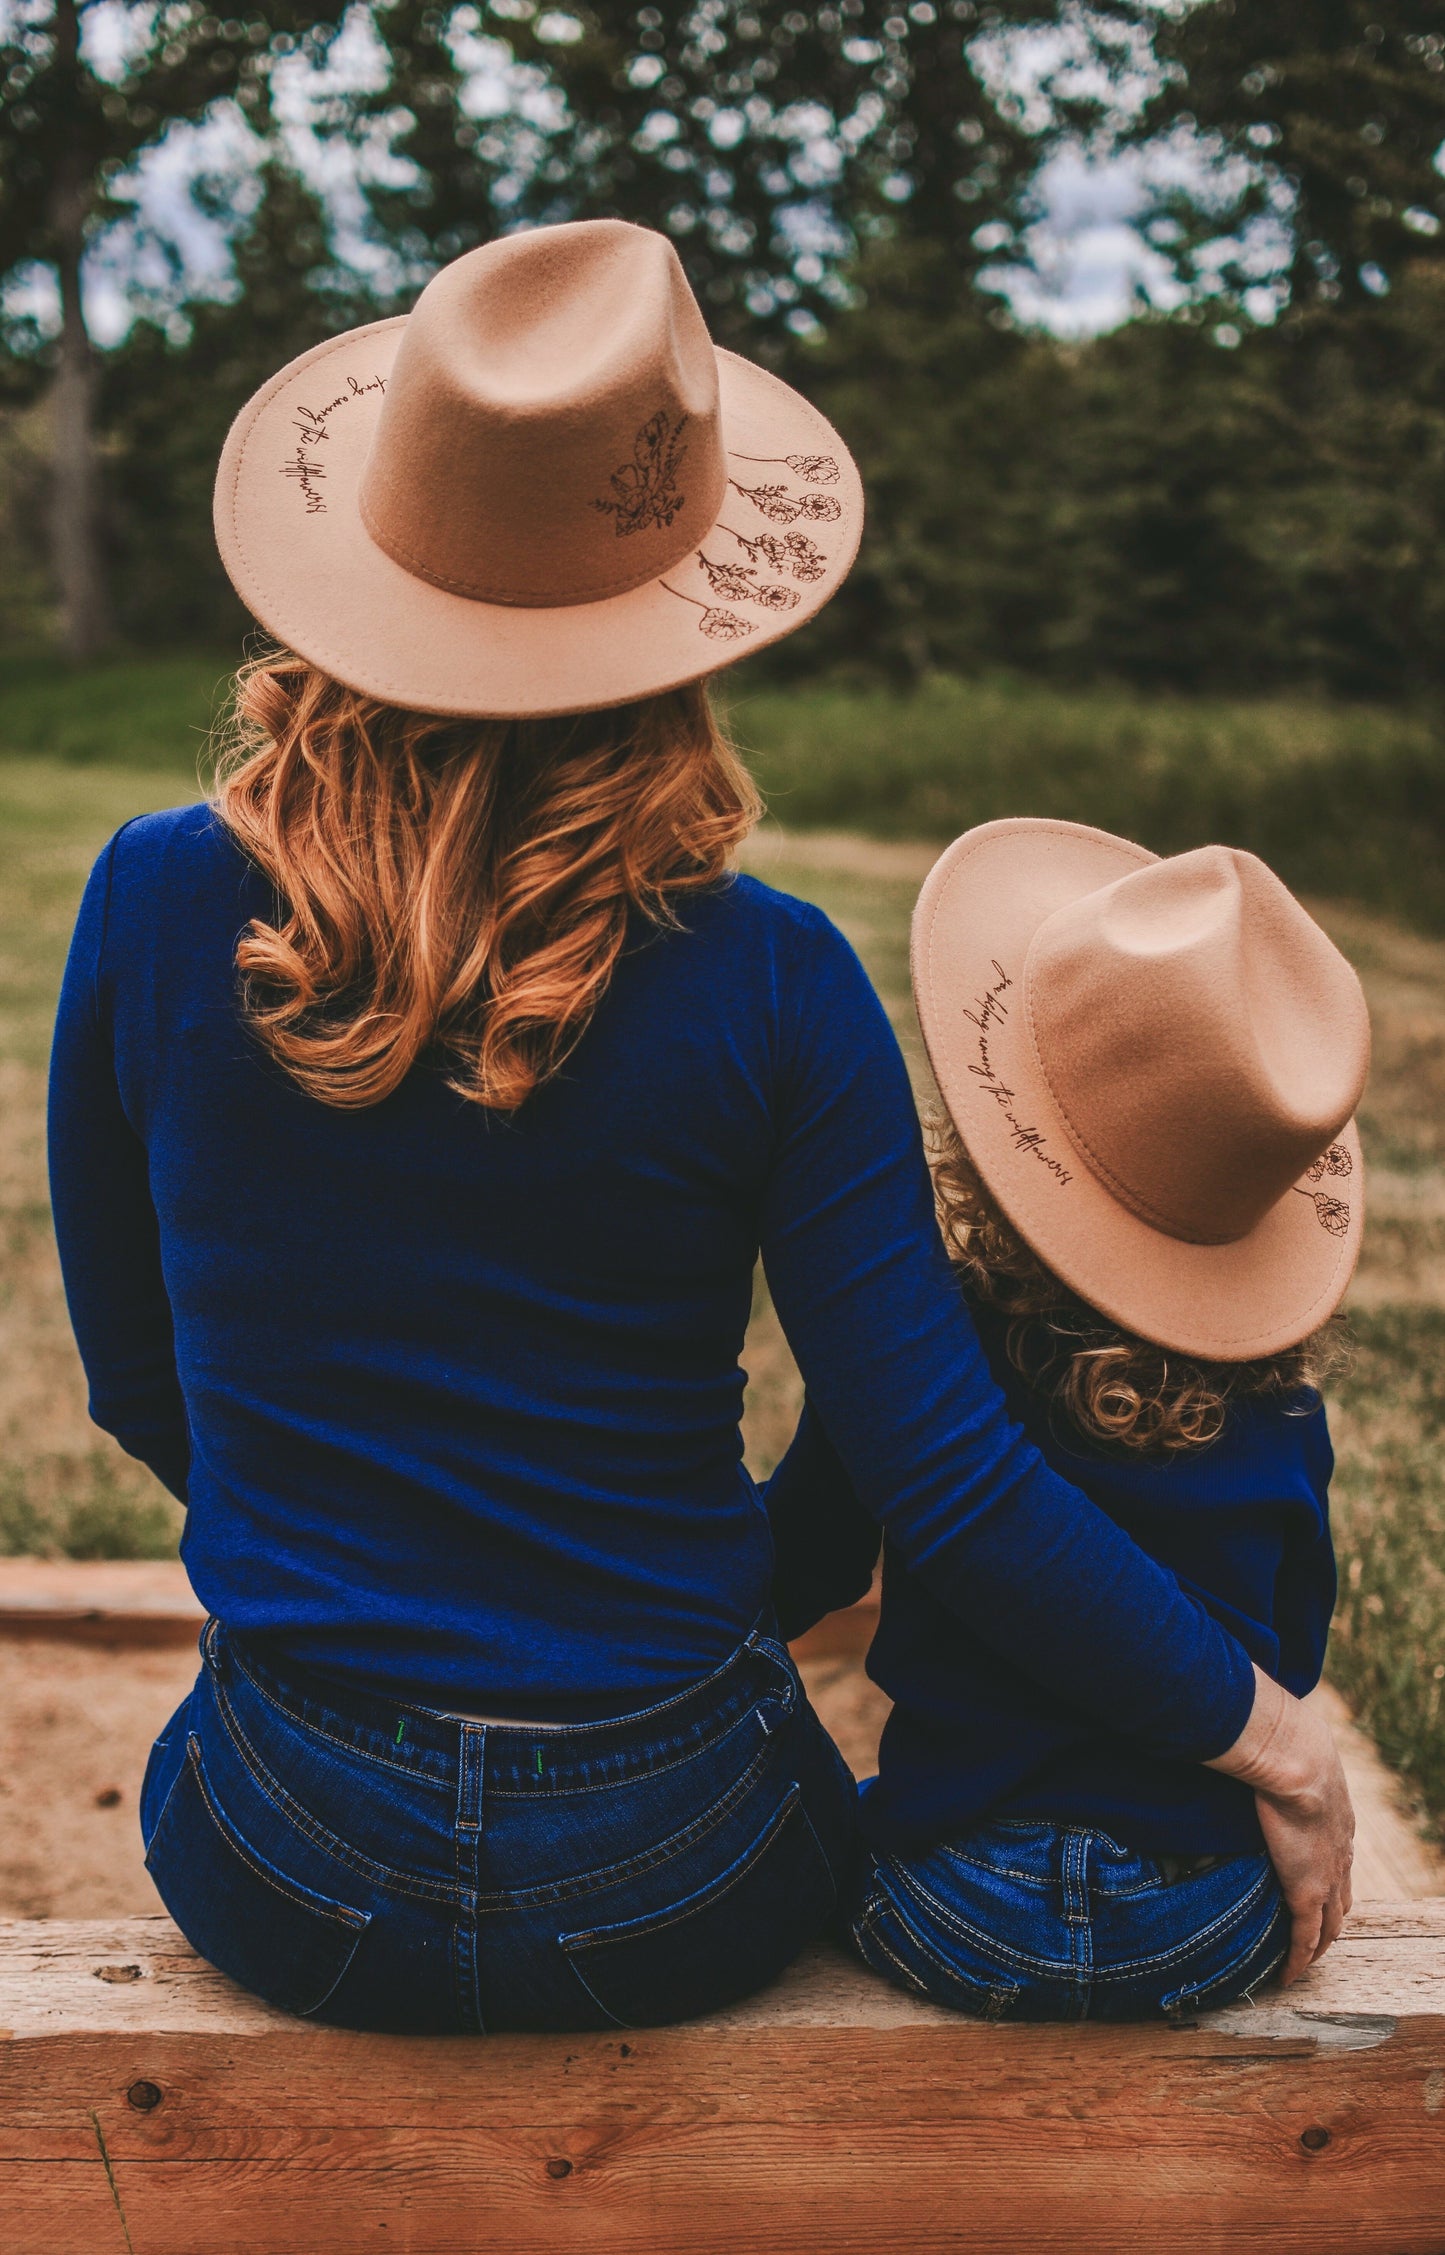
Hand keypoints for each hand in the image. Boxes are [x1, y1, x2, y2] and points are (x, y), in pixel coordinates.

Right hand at [1205, 1665, 1353, 1986]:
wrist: (1295, 1756)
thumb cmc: (1286, 1738)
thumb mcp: (1286, 1746)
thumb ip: (1266, 1750)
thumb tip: (1236, 1730)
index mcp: (1335, 1818)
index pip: (1335, 1859)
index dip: (1327, 1879)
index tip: (1315, 1889)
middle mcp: (1339, 1852)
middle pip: (1340, 1898)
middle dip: (1329, 1919)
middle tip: (1313, 1935)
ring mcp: (1324, 1874)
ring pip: (1327, 1924)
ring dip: (1316, 1943)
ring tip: (1300, 1959)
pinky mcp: (1305, 1891)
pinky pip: (1303, 1938)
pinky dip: (1297, 1960)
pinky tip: (1286, 1976)